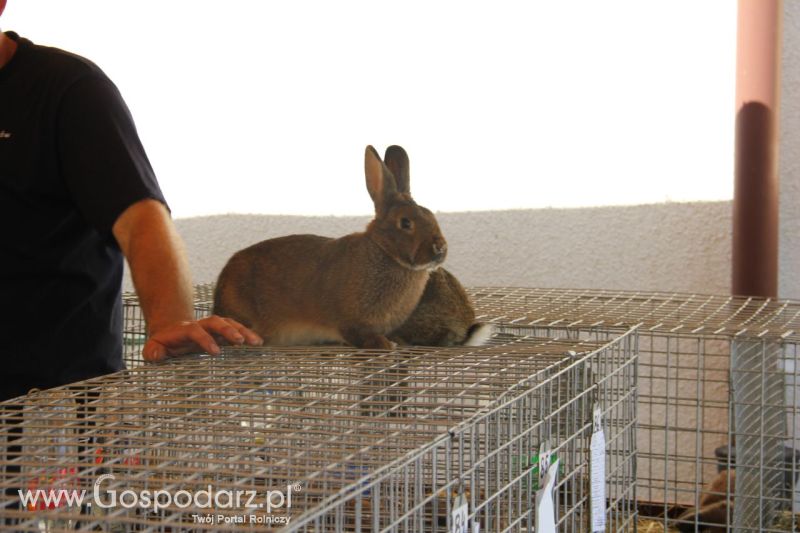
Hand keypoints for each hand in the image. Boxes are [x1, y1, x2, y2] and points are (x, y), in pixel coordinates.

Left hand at [142, 315, 262, 361]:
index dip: (205, 340)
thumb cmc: (163, 344)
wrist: (171, 331)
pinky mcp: (221, 332)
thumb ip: (152, 352)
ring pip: (229, 323)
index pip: (196, 331)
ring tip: (257, 342)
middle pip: (216, 321)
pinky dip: (247, 333)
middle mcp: (201, 325)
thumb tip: (156, 356)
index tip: (216, 352)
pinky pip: (236, 329)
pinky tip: (258, 343)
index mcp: (185, 330)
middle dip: (229, 330)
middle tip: (241, 341)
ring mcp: (212, 328)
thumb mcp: (153, 348)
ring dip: (243, 331)